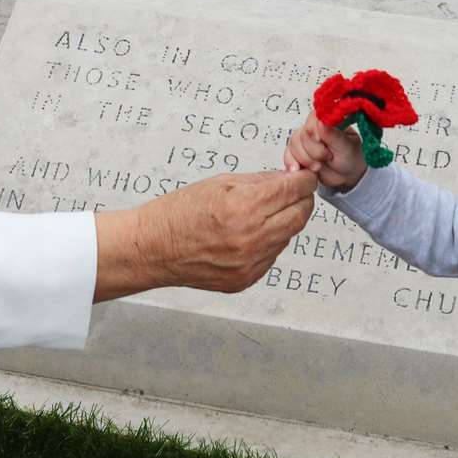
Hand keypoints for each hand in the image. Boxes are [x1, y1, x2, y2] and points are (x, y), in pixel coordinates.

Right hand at [94, 169, 316, 300]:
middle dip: (300, 201)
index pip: (294, 191)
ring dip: (282, 222)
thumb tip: (288, 179)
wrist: (152, 249)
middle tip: (290, 193)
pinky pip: (271, 256)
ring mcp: (250, 264)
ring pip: (287, 237)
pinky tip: (246, 235)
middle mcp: (251, 239)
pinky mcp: (246, 280)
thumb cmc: (178, 214)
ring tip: (257, 215)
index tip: (304, 177)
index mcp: (244, 208)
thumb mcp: (219, 183)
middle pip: (300, 216)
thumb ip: (259, 181)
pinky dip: (267, 242)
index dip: (303, 181)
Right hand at [282, 110, 367, 190]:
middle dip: (314, 151)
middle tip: (327, 157)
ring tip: (318, 166)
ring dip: (305, 159)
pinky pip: (288, 153)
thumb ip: (334, 135)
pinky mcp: (297, 151)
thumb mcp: (347, 147)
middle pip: (303, 133)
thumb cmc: (351, 159)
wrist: (347, 177)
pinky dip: (292, 162)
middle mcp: (315, 127)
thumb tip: (322, 122)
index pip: (314, 118)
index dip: (316, 133)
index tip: (324, 144)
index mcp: (329, 120)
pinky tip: (299, 169)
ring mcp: (305, 139)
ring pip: (294, 144)